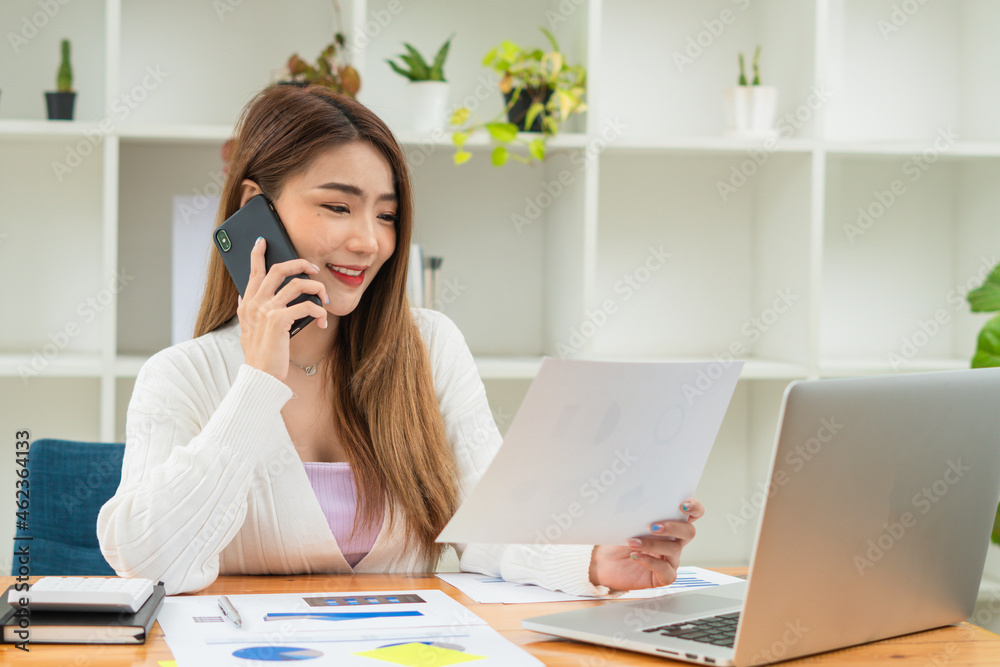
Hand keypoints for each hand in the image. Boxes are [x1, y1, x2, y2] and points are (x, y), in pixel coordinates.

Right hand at [237, 237, 329, 379]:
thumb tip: (241, 296)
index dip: (257, 254)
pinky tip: (323, 320)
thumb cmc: (258, 353)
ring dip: (317, 289)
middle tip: (313, 267)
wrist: (260, 374)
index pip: (253, 272)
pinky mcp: (279, 321)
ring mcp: (267, 311)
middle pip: (279, 270)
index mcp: (248, 304)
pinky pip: (306, 307)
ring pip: (298, 285)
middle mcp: (256, 303)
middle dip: (299, 263)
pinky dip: (319, 312)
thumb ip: (245, 311)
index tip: (262, 241)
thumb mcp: (245, 329)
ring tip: (325, 298)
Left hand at [589, 499, 704, 590]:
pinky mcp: (663, 577)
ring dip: (652, 544)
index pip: (692, 514)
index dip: (694, 508)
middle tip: (653, 526)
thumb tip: (637, 502)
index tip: (682, 505)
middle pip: (689, 532)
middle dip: (673, 527)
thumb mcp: (627, 523)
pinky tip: (635, 556)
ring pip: (674, 550)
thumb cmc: (618, 540)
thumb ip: (638, 514)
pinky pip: (665, 571)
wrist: (604, 562)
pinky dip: (649, 562)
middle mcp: (674, 542)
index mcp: (670, 525)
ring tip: (632, 542)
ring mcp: (670, 560)